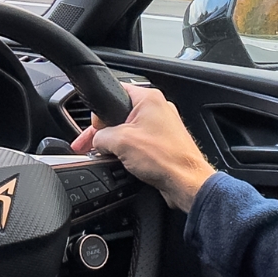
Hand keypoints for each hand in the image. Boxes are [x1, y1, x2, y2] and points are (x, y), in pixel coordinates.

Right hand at [71, 84, 215, 212]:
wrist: (187, 183)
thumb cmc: (165, 159)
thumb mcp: (120, 142)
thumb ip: (101, 136)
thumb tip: (97, 141)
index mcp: (148, 99)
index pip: (114, 93)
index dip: (99, 112)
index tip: (94, 128)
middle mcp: (157, 109)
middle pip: (119, 114)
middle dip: (103, 132)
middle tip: (90, 146)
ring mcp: (162, 126)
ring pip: (128, 130)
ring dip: (115, 144)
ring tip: (106, 156)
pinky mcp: (163, 142)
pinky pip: (139, 142)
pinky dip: (128, 151)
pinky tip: (121, 163)